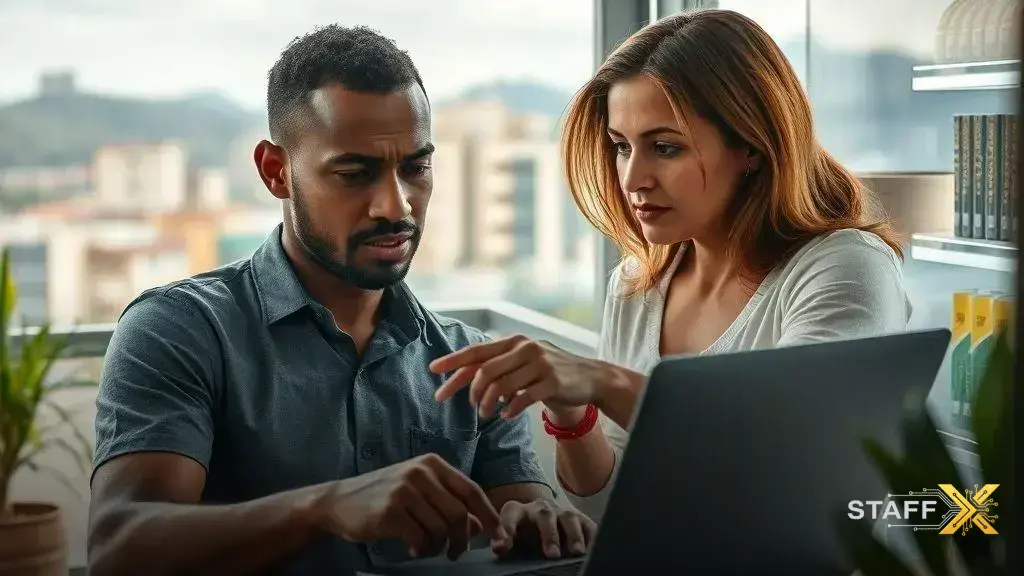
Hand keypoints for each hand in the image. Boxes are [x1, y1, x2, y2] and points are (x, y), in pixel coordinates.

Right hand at [315, 453, 509, 559]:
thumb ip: (449, 504)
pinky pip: (420, 538)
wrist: (340, 501)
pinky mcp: (390, 511)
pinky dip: (421, 548)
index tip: (501, 538)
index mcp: (432, 464)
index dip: (489, 517)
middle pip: (459, 513)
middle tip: (456, 553)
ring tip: (425, 547)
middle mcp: (421, 472)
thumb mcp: (420, 494)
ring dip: (438, 547)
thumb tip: (478, 525)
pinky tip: (412, 547)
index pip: (471, 491)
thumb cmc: (384, 497)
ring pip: (441, 528)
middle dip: (462, 540)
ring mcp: (405, 490)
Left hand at [430, 335, 601, 419]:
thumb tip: (466, 377)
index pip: (477, 351)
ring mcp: (540, 364)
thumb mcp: (523, 361)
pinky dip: (510, 409)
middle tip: (466, 405)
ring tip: (486, 414)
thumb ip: (499, 366)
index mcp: (514, 341)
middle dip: (467, 389)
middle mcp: (525, 348)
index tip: (434, 371)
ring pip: (501, 386)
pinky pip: (522, 398)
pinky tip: (506, 415)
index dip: (453, 361)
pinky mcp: (552, 382)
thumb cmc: (549, 370)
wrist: (589, 377)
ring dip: (488, 403)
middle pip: (484, 369)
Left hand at [492, 499, 596, 558]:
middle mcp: (541, 508)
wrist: (541, 523)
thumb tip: (500, 548)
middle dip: (549, 534)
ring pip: (569, 517)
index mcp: (518, 511)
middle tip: (552, 554)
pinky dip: (591, 536)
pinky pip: (588, 525)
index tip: (502, 547)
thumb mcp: (510, 538)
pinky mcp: (580, 519)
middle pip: (544, 514)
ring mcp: (562, 512)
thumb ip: (503, 542)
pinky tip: (593, 549)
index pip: (510, 514)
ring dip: (573, 535)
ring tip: (576, 552)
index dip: (506, 528)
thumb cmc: (523, 535)